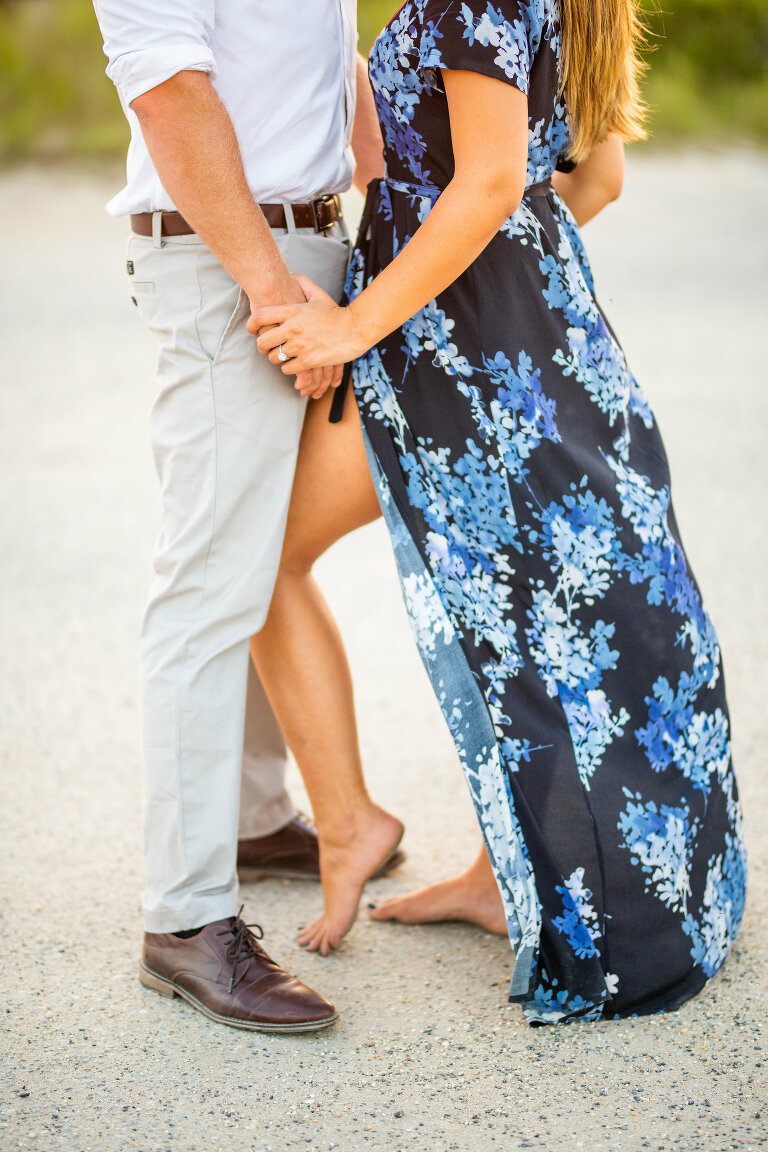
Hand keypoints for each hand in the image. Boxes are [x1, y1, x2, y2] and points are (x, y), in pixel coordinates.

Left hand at [247, 275, 342, 399]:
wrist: (356, 329)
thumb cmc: (336, 313)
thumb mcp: (319, 295)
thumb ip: (303, 283)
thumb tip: (290, 275)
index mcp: (293, 311)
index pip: (260, 317)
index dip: (251, 325)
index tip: (253, 329)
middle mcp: (293, 329)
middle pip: (263, 341)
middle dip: (262, 346)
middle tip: (266, 346)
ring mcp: (301, 346)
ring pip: (274, 357)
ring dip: (276, 357)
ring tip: (282, 354)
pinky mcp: (308, 361)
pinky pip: (287, 368)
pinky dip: (288, 367)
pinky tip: (293, 362)